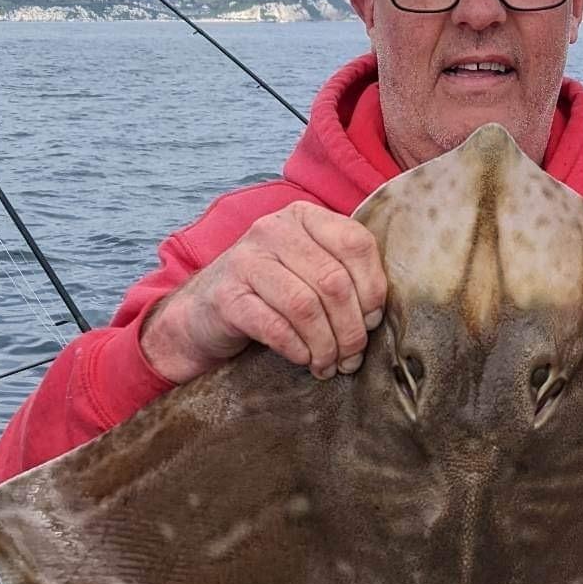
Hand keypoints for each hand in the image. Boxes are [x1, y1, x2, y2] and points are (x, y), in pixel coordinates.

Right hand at [141, 202, 385, 383]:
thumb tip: (379, 315)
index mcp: (303, 217)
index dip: (373, 289)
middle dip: (351, 329)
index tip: (372, 322)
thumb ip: (343, 274)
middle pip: (333, 281)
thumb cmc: (270, 296)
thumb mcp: (307, 271)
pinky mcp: (226, 296)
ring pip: (305, 306)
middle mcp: (273, 229)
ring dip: (325, 345)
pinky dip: (297, 349)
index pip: (356, 244)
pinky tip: (304, 359)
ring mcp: (245, 260)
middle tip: (352, 358)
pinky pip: (274, 327)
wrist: (203, 316)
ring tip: (329, 365)